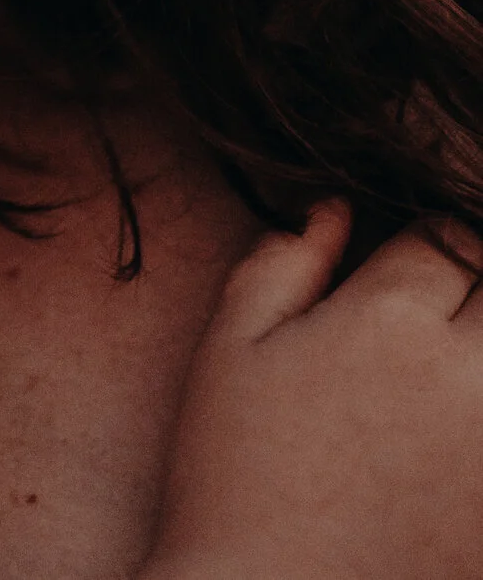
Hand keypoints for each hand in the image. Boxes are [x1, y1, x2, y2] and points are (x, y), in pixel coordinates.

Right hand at [147, 200, 482, 579]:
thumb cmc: (234, 480)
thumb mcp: (231, 349)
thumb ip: (284, 262)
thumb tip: (334, 209)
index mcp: (387, 324)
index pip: (446, 239)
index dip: (426, 246)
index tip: (405, 270)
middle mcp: (463, 381)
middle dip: (473, 288)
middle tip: (435, 319)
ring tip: (448, 371)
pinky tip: (450, 435)